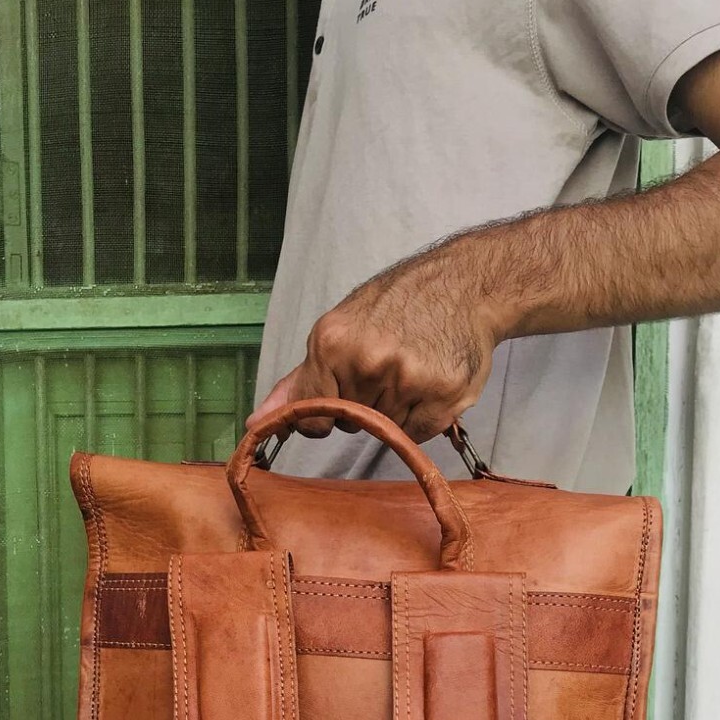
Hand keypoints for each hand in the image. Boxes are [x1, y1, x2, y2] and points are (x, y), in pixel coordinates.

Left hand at [250, 234, 506, 440]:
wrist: (465, 285)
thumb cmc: (396, 307)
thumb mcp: (339, 333)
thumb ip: (301, 383)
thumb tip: (254, 424)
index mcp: (333, 345)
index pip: (312, 414)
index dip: (325, 413)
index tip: (342, 395)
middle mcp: (369, 362)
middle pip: (351, 423)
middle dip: (364, 405)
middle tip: (388, 366)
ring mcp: (408, 380)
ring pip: (385, 430)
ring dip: (395, 411)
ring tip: (412, 369)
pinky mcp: (444, 397)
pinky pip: (417, 434)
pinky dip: (422, 417)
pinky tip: (430, 382)